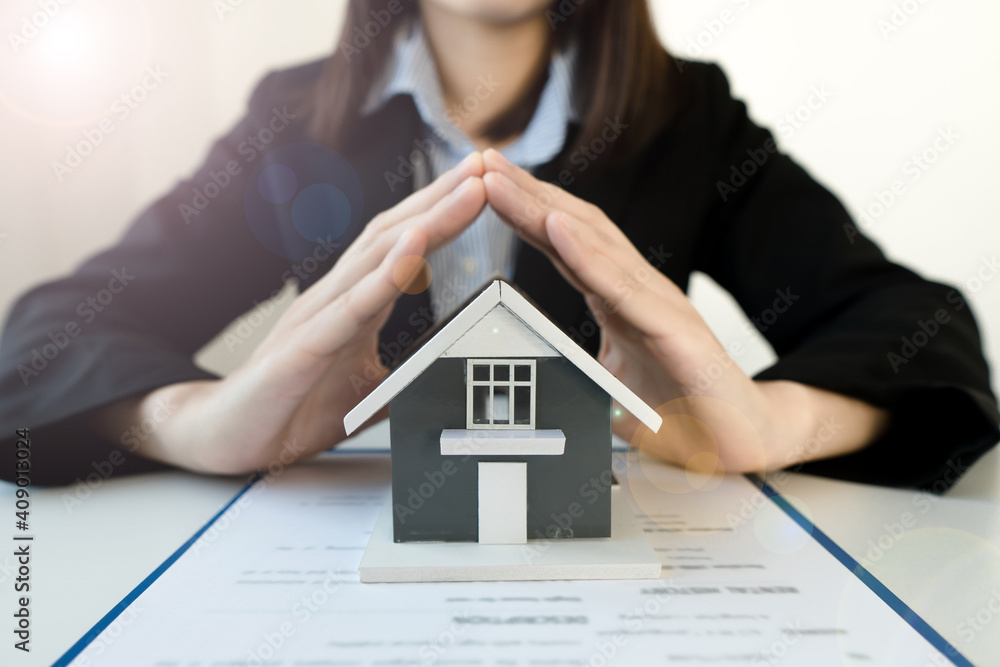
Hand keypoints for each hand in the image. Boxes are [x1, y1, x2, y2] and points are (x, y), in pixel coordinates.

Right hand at [93, 153, 487, 473]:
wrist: (226, 437)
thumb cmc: (293, 406)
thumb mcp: (369, 392)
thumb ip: (408, 374)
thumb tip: (453, 371)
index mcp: (352, 303)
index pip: (401, 245)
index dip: (441, 214)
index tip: (481, 185)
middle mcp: (335, 298)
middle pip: (393, 235)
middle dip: (442, 198)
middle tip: (484, 165)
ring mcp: (316, 318)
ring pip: (376, 259)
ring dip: (426, 222)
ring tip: (467, 192)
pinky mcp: (301, 351)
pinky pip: (348, 309)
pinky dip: (384, 277)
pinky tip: (413, 251)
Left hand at [481, 149, 887, 473]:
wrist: (745, 440)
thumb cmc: (682, 409)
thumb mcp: (610, 390)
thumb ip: (574, 372)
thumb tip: (530, 376)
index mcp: (618, 299)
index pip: (564, 246)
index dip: (525, 213)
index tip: (484, 185)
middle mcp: (637, 289)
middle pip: (574, 229)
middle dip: (524, 193)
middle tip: (481, 159)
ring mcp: (658, 304)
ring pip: (592, 246)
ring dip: (541, 209)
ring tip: (500, 180)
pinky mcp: (676, 330)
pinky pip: (624, 288)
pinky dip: (587, 255)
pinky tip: (556, 228)